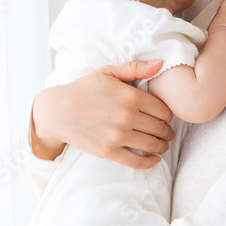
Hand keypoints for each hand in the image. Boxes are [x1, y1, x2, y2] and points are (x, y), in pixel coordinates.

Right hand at [31, 60, 174, 168]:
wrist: (57, 111)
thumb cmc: (82, 89)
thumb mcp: (107, 72)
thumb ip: (135, 68)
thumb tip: (160, 63)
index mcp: (130, 96)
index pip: (163, 110)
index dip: (168, 114)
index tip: (165, 117)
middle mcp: (127, 116)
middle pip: (160, 128)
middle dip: (167, 131)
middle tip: (166, 132)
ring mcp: (118, 136)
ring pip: (153, 145)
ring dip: (162, 146)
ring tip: (162, 145)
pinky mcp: (109, 151)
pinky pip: (137, 162)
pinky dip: (150, 162)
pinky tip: (155, 159)